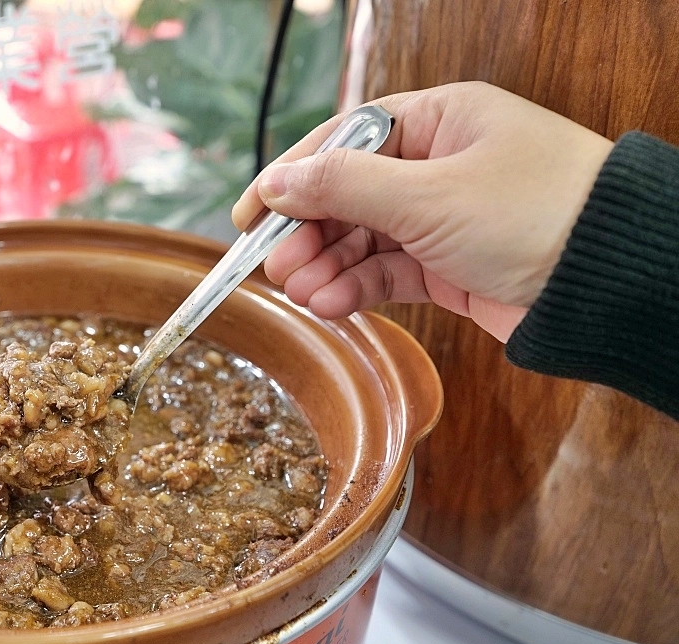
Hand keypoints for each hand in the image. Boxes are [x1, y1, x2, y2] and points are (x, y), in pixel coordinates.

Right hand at [232, 82, 613, 340]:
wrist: (609, 283)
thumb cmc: (538, 213)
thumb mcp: (428, 194)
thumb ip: (344, 187)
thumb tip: (277, 182)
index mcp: (438, 121)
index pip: (344, 141)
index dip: (292, 177)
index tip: (251, 215)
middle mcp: (436, 165)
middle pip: (345, 196)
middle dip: (308, 234)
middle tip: (278, 266)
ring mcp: (441, 218)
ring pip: (361, 240)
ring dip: (327, 268)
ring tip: (303, 293)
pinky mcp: (447, 267)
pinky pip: (385, 274)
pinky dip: (356, 290)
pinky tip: (332, 305)